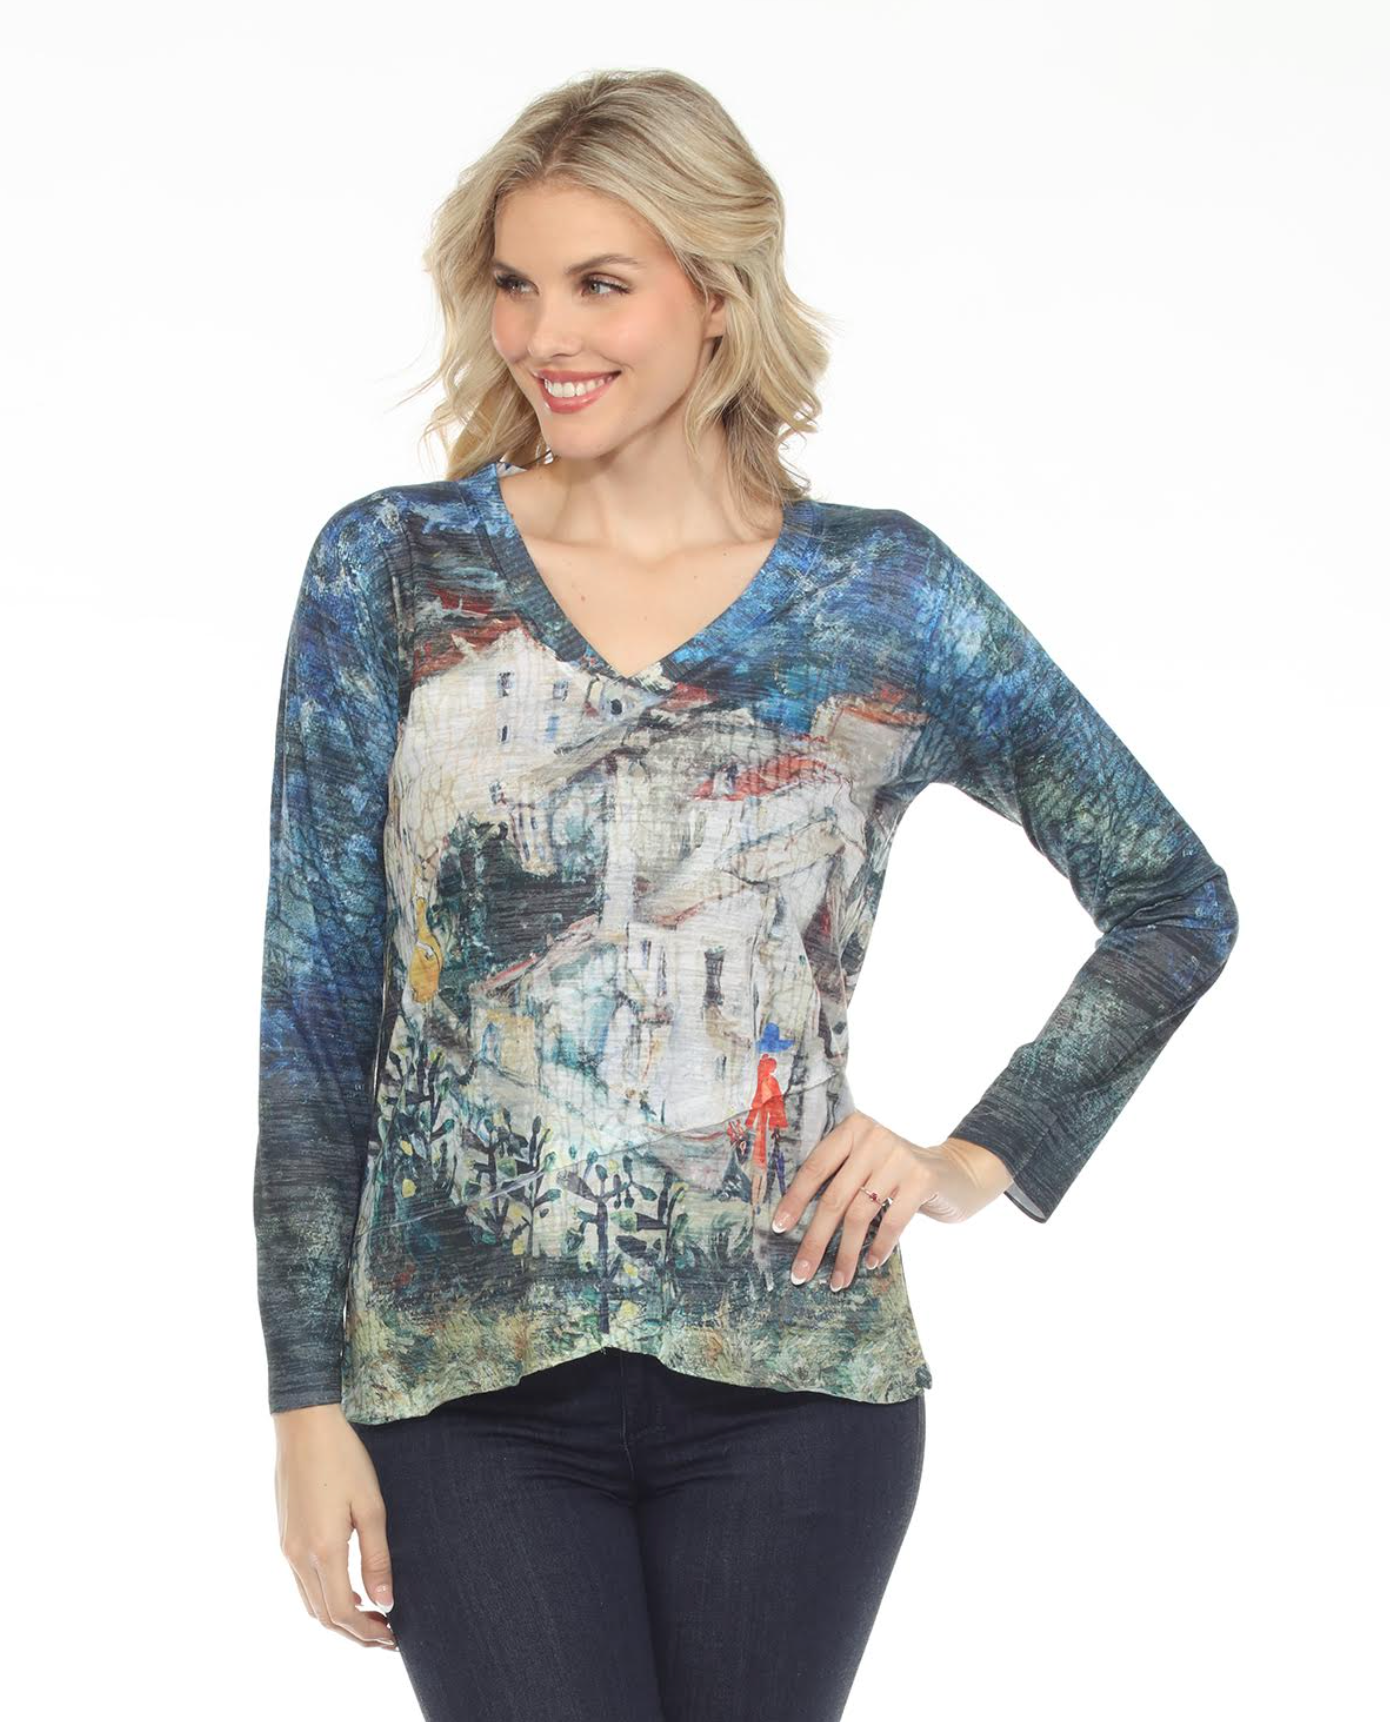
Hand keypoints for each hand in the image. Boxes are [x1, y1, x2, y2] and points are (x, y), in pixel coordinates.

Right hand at [272, 1403, 397, 1649]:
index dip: (367, 1633)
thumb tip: (385, 1602)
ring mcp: (287, 1548)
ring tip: (371, 1616)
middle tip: (386, 1635)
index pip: (342, 1613)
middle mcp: (298, 1556)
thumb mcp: (370, 1506)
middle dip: (355, 1632)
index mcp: (322, 1550)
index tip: (392, 1638)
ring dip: (339, 1618)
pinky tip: (347, 1589)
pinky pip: (302, 1584)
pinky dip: (324, 1598)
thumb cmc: (343, 1459)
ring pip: (310, 1603)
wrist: (304, 1426)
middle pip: (324, 1616)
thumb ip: (377, 1558)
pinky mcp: (284, 1537)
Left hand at [771, 1113, 1015, 1291]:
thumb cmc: (898, 1175)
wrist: (957, 1172)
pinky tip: (870, 1264)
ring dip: (846, 1254)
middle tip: (801, 1272)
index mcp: (853, 1129)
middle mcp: (874, 1137)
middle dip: (815, 1239)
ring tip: (837, 1280)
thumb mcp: (867, 1165)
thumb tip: (796, 1223)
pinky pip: (892, 1221)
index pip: (815, 1167)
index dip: (795, 1200)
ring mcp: (900, 1156)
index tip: (779, 1229)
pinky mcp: (922, 1178)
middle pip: (834, 1196)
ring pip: (860, 1214)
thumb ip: (840, 1179)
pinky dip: (878, 1247)